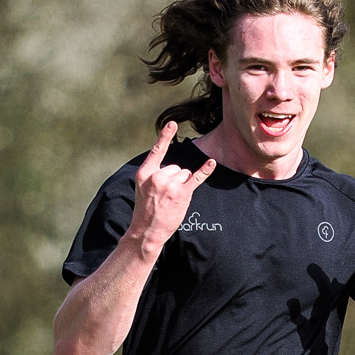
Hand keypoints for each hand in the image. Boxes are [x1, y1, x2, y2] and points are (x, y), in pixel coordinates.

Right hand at [124, 120, 216, 258]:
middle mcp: (157, 176)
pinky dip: (205, 170)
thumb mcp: (143, 188)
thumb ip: (154, 175)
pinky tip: (211, 162)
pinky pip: (196, 178)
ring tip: (172, 200)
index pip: (157, 151)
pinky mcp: (181, 194)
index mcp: (144, 173)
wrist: (146, 231)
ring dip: (182, 185)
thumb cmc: (146, 210)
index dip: (165, 136)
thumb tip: (175, 169)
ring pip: (184, 174)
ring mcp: (169, 185)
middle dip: (175, 179)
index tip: (172, 123)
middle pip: (176, 167)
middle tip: (165, 196)